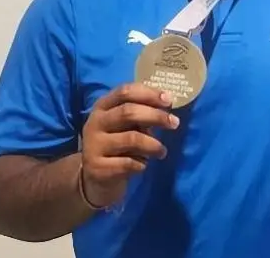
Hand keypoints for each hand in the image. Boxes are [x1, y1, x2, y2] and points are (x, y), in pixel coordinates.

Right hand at [80, 83, 178, 207]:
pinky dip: (142, 163)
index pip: (125, 92)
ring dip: (153, 145)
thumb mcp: (124, 124)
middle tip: (175, 123)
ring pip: (131, 139)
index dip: (148, 94)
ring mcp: (94, 145)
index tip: (169, 100)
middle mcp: (95, 122)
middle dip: (156, 116)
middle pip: (128, 112)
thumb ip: (140, 113)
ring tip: (162, 151)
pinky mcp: (97, 168)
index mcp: (102, 106)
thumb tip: (167, 104)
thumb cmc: (117, 143)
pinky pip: (128, 163)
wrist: (95, 178)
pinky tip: (144, 165)